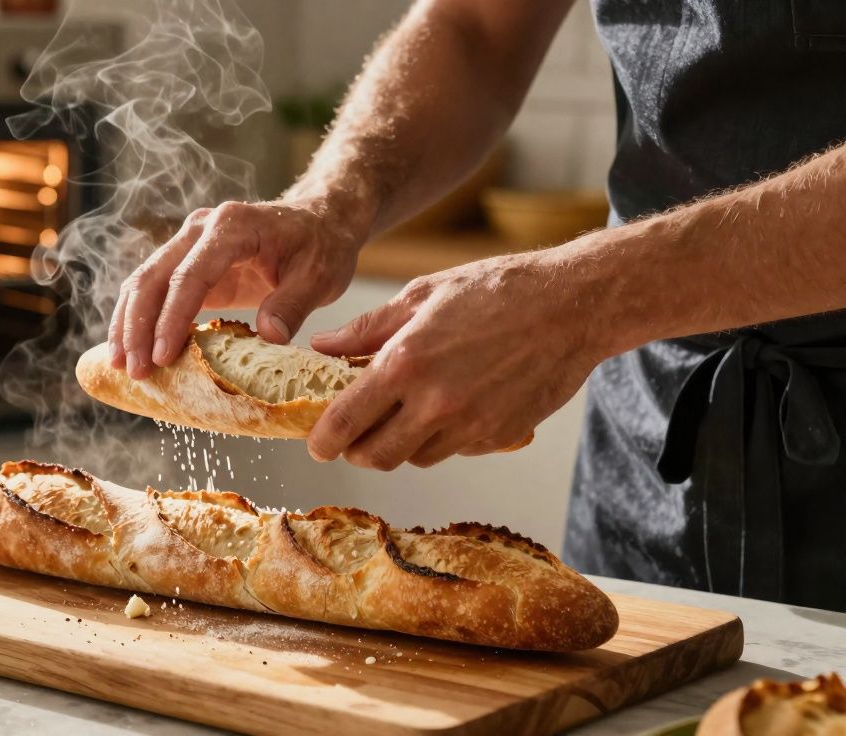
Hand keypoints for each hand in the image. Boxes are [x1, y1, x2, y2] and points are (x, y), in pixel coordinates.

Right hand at [108, 197, 369, 378]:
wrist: (320, 219)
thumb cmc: (322, 246)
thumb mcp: (321, 276)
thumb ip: (293, 304)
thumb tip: (269, 337)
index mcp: (232, 227)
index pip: (190, 275)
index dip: (172, 318)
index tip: (162, 357)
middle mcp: (201, 229)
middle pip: (153, 277)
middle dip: (138, 326)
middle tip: (135, 371)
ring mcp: (188, 243)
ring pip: (143, 282)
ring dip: (128, 325)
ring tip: (121, 366)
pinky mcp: (187, 263)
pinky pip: (154, 290)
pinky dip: (139, 320)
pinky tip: (131, 350)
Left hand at [306, 251, 602, 469]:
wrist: (574, 305)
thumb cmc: (496, 290)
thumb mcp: (422, 295)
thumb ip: (367, 329)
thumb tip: (321, 346)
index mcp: (406, 363)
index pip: (347, 421)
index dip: (324, 440)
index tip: (317, 444)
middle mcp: (436, 403)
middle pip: (376, 456)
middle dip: (357, 451)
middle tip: (353, 437)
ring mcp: (471, 425)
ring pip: (415, 458)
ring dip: (400, 444)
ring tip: (405, 412)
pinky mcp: (499, 437)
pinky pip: (455, 451)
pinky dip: (441, 438)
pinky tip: (449, 407)